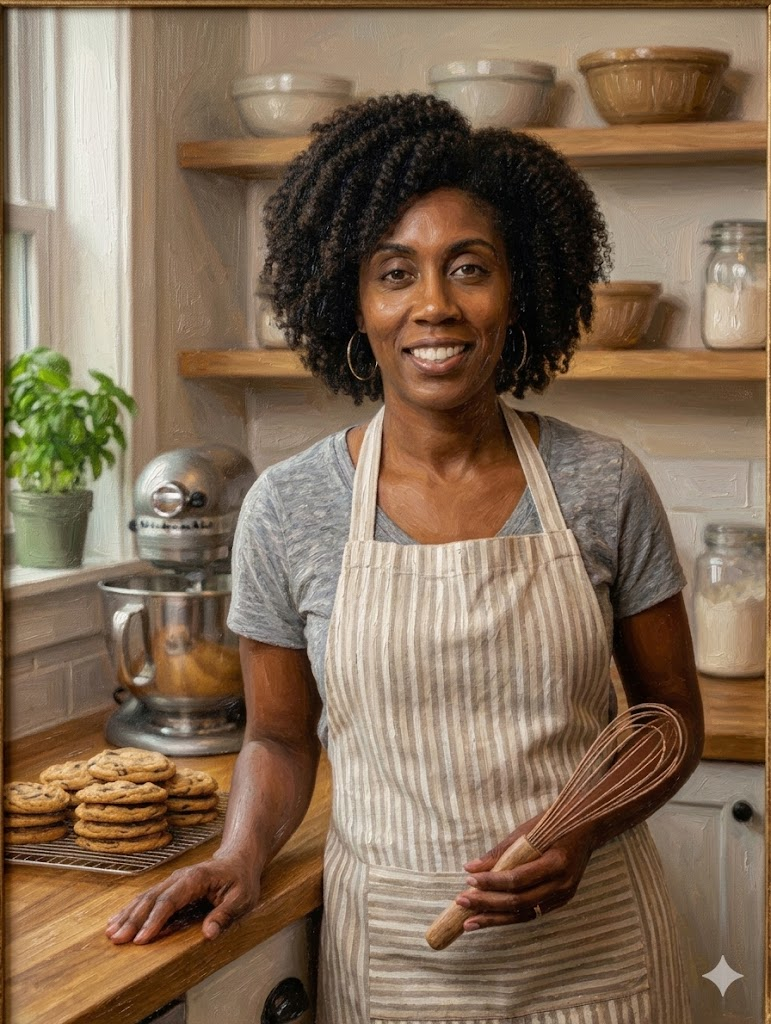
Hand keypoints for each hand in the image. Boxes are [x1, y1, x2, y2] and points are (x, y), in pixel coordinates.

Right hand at [105, 854, 258, 944]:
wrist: (238, 859)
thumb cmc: (241, 879)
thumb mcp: (242, 898)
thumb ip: (226, 915)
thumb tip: (209, 934)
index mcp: (195, 879)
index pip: (170, 900)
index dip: (155, 920)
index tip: (141, 939)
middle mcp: (179, 878)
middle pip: (152, 899)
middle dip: (133, 920)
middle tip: (117, 939)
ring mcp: (172, 881)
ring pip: (145, 897)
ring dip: (127, 915)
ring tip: (110, 933)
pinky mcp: (170, 887)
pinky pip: (148, 898)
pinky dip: (131, 910)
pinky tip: (117, 920)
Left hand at [456, 815, 594, 930]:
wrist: (587, 830)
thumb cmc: (553, 825)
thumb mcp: (526, 831)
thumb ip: (500, 852)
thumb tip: (469, 867)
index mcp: (555, 863)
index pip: (517, 879)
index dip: (491, 882)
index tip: (469, 880)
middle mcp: (561, 884)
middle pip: (519, 902)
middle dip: (487, 904)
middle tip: (461, 902)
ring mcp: (563, 896)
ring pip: (524, 914)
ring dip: (495, 918)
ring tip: (470, 922)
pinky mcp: (561, 901)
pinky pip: (532, 912)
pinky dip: (510, 916)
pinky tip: (491, 917)